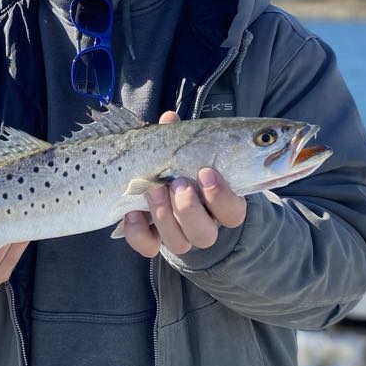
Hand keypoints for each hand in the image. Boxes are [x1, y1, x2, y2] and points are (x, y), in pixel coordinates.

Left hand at [122, 111, 246, 257]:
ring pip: (179, 244)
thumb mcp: (181, 149)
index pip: (233, 212)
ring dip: (164, 216)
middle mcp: (202, 224)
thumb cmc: (177, 164)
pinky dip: (138, 232)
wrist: (156, 184)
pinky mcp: (153, 242)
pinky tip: (132, 211)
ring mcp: (178, 236)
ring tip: (153, 189)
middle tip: (178, 182)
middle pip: (205, 235)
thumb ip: (179, 138)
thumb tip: (169, 119)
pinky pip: (148, 247)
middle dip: (189, 209)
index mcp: (219, 202)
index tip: (206, 172)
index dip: (222, 197)